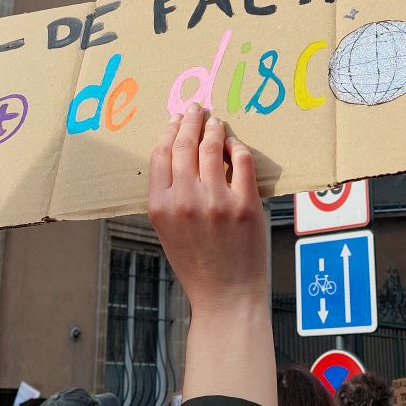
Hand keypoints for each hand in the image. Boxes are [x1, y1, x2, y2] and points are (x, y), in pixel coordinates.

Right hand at [148, 105, 266, 318]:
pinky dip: (238, 147)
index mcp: (160, 206)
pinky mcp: (246, 204)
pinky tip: (236, 145)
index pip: (160, 153)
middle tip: (196, 109)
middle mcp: (185, 200)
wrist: (226, 296)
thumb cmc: (197, 265)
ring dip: (214, 128)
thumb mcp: (167, 230)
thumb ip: (168, 195)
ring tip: (216, 122)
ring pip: (212, 147)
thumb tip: (175, 153)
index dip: (168, 131)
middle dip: (190, 120)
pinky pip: (241, 162)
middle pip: (184, 144)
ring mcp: (216, 201)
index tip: (175, 120)